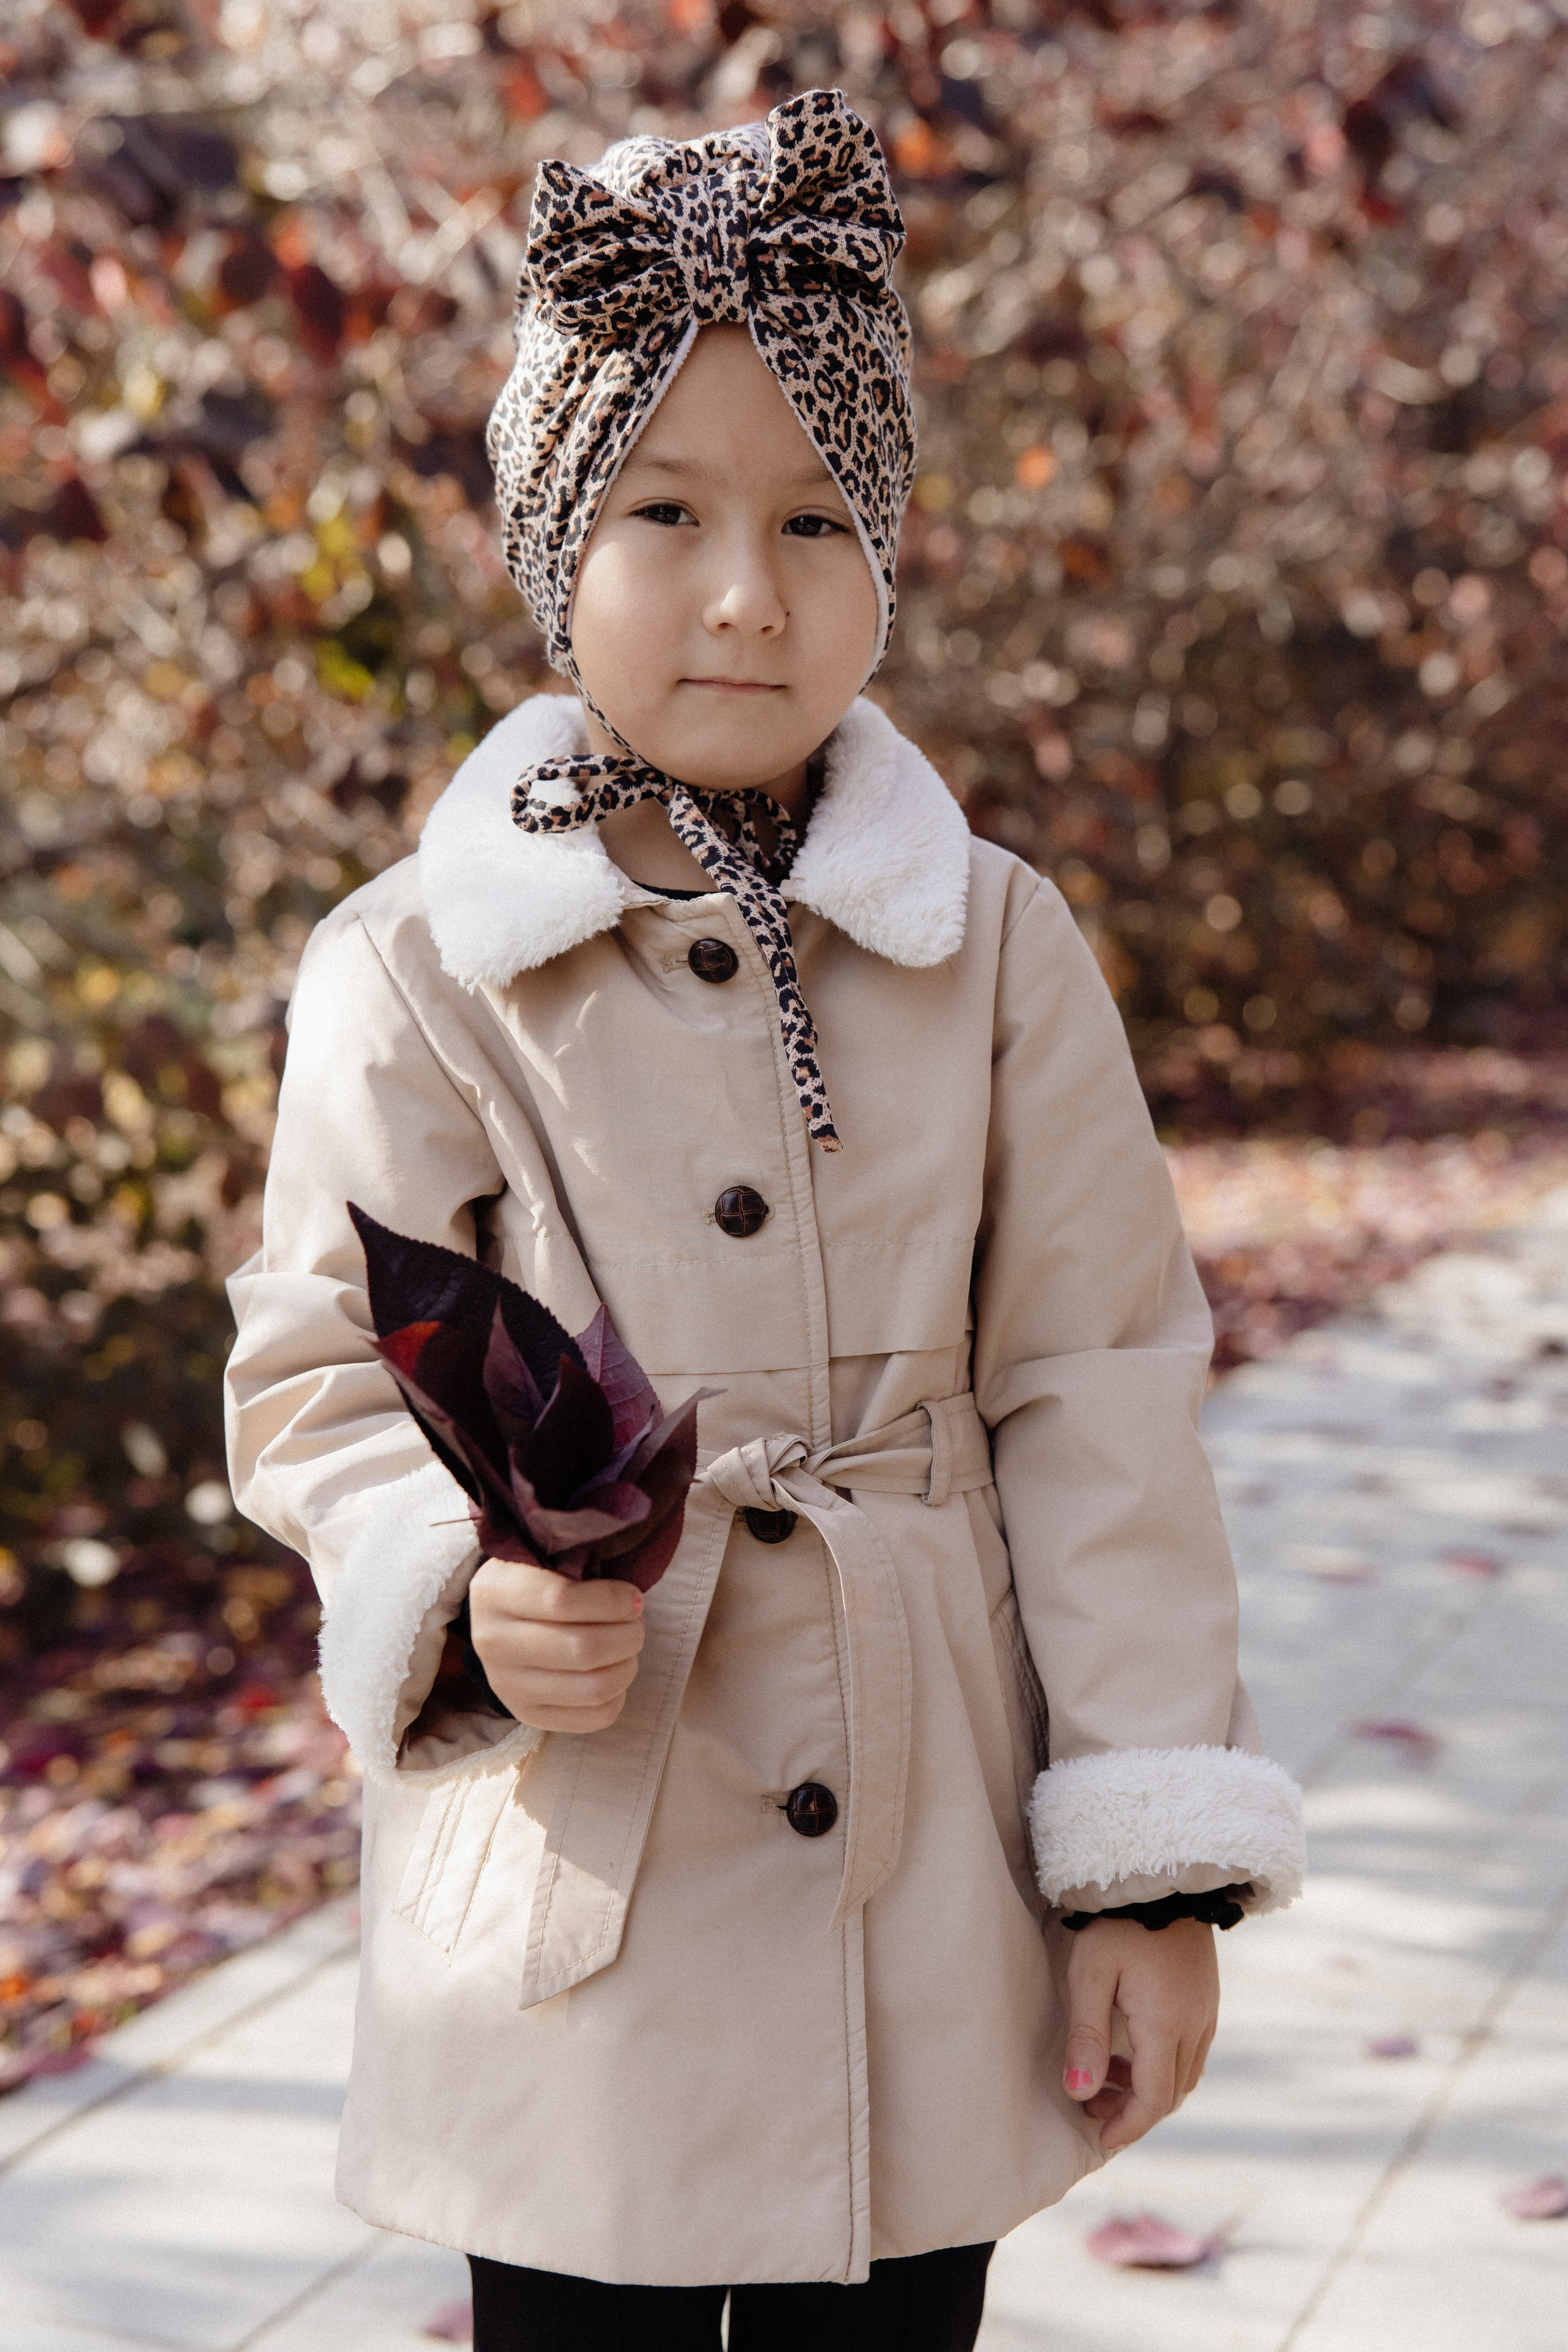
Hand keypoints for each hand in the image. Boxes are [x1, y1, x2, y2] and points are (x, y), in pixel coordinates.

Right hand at [467, 1559, 644, 1733]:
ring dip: (627, 1665)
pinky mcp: (527, 1713)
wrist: (500, 1619)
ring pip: (593, 1688)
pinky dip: (618, 1694)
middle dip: (628, 1634)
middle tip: (636, 1622)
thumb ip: (578, 1563)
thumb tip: (632, 1597)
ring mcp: (506, 1684)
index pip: (564, 1600)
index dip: (612, 1601)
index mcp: (495, 1591)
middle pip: (583, 1649)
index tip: (634, 1598)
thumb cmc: (538, 1579)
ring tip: (628, 1645)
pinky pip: (594, 1717)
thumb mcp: (544, 1557)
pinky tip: (614, 1670)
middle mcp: (492, 1641)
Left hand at [1062, 1916, 1218, 2153]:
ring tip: (1106, 2079)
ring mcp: (1207, 2010)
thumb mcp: (1090, 1975)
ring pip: (1185, 2074)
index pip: (1154, 2099)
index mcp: (1167, 2024)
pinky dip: (1164, 2065)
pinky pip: (1192, 2050)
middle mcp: (1196, 2024)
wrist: (1161, 1876)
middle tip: (1092, 2107)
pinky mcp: (1207, 1997)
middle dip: (1134, 2111)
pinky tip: (1133, 2049)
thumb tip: (1079, 2093)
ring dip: (1150, 2089)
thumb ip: (1086, 2035)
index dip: (1128, 2127)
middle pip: (1172, 2093)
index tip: (1100, 2139)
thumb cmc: (1116, 1923)